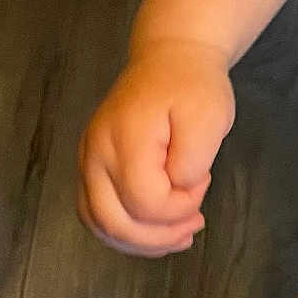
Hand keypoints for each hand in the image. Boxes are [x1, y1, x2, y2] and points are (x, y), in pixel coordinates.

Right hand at [77, 40, 235, 257]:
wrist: (171, 57)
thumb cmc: (193, 85)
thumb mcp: (210, 116)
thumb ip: (191, 161)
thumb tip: (175, 190)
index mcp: (125, 139)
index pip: (144, 201)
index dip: (178, 206)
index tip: (203, 181)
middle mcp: (95, 153)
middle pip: (113, 221)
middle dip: (158, 236)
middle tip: (194, 225)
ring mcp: (88, 159)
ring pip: (98, 222)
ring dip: (139, 240)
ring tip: (178, 236)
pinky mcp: (92, 164)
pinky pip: (97, 211)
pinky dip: (124, 229)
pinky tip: (154, 230)